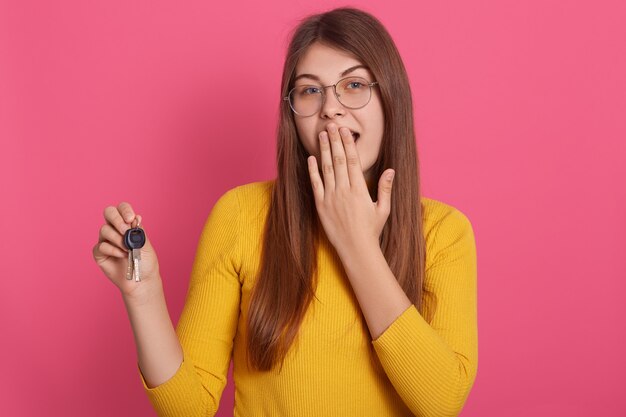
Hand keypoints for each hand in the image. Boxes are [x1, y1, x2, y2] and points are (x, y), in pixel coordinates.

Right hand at [92, 202, 160, 297]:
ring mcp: (106, 240)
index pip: (122, 209)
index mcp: (127, 224)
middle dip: (116, 219)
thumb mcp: (146, 244)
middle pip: (108, 212)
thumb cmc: (145, 262)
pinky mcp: (99, 252)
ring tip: (127, 249)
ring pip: (104, 230)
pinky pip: (101, 246)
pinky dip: (113, 250)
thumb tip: (136, 218)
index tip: (131, 219)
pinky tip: (121, 256)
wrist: (141, 280)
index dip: (125, 210)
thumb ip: (139, 232)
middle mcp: (115, 229)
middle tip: (125, 230)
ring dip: (117, 239)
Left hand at [306, 123, 394, 256]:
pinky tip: (311, 158)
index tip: (344, 131)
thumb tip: (391, 170)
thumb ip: (385, 188)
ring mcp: (331, 198)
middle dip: (334, 141)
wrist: (356, 249)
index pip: (353, 160)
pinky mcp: (321, 206)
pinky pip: (315, 185)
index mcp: (359, 189)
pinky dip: (312, 170)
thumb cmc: (371, 230)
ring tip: (321, 135)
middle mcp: (344, 190)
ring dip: (323, 150)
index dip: (347, 143)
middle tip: (331, 125)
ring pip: (326, 169)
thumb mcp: (383, 209)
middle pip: (338, 160)